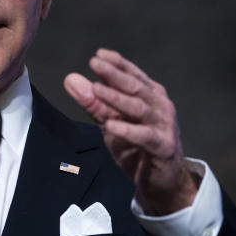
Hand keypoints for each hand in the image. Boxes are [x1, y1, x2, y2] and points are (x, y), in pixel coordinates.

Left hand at [63, 49, 197, 214]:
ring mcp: (164, 126)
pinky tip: (110, 126)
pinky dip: (127, 130)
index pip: (133, 74)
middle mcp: (160, 106)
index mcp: (150, 95)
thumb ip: (94, 103)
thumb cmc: (137, 147)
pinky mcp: (163, 146)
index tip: (98, 54)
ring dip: (117, 98)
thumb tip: (71, 79)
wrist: (162, 181)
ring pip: (139, 108)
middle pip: (135, 86)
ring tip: (97, 89)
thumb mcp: (111, 124)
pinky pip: (144, 136)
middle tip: (95, 63)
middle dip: (114, 74)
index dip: (117, 63)